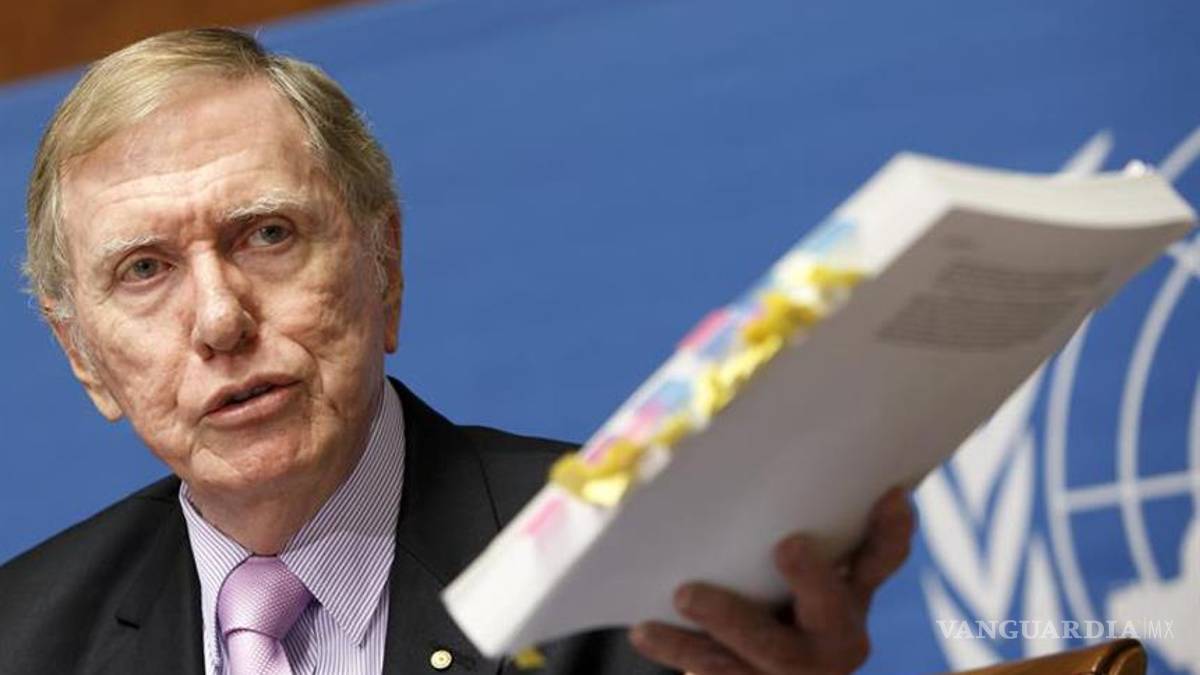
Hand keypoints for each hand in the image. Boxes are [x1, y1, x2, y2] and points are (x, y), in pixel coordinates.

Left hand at [629, 486, 914, 674]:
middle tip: (788, 545)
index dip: (892, 530)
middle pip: (829, 608)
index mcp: (853, 592)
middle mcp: (835, 634)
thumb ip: (788, 505)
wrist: (774, 663)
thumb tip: (734, 410)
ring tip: (685, 593)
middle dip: (813, 578)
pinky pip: (716, 668)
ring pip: (767, 649)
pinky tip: (646, 630)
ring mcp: (794, 665)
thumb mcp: (802, 548)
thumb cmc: (776, 579)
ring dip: (727, 619)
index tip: (890, 494)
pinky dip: (680, 648)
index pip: (881, 559)